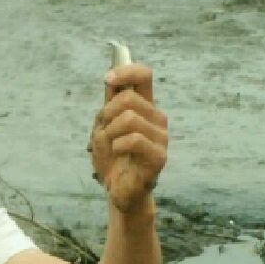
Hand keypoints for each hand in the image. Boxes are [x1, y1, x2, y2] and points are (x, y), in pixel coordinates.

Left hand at [88, 63, 167, 223]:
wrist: (117, 191)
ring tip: (110, 148)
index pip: (144, 76)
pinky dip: (117, 146)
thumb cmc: (112, 160)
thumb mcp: (104, 128)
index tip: (108, 80)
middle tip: (103, 132)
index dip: (126, 72)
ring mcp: (161, 137)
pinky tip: (117, 155)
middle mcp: (156, 119)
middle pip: (128, 99)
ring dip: (110, 133)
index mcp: (145, 108)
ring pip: (129, 119)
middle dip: (106, 115)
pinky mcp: (159, 156)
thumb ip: (109, 104)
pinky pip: (133, 140)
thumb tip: (111, 77)